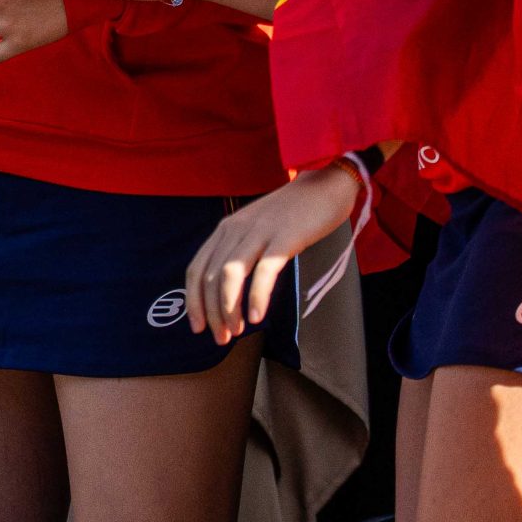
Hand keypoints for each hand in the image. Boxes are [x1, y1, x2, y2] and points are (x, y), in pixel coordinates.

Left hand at [183, 164, 360, 344]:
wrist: (328, 183)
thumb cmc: (295, 212)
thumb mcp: (257, 228)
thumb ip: (241, 251)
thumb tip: (229, 292)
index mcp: (226, 228)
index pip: (196, 269)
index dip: (193, 302)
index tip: (197, 327)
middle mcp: (237, 229)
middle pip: (210, 277)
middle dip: (212, 313)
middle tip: (222, 338)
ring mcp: (260, 232)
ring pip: (230, 275)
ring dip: (229, 308)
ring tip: (236, 332)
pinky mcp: (285, 237)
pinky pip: (264, 270)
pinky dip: (256, 296)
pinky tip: (257, 317)